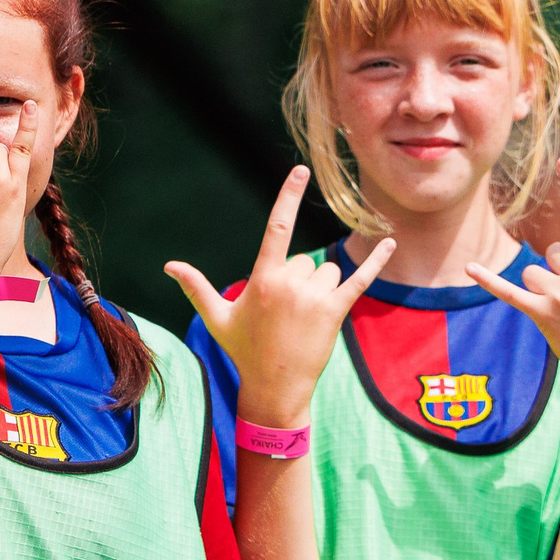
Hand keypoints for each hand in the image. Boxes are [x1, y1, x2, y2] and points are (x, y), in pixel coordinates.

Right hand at [168, 168, 394, 426]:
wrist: (274, 387)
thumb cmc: (243, 351)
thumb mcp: (217, 318)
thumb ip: (197, 287)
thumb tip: (169, 266)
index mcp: (262, 278)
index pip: (277, 227)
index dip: (288, 196)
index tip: (300, 171)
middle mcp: (289, 283)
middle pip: (306, 261)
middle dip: (300, 281)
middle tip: (287, 315)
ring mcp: (314, 298)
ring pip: (328, 272)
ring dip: (321, 289)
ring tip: (305, 319)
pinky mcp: (335, 312)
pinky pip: (359, 279)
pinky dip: (376, 261)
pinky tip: (390, 241)